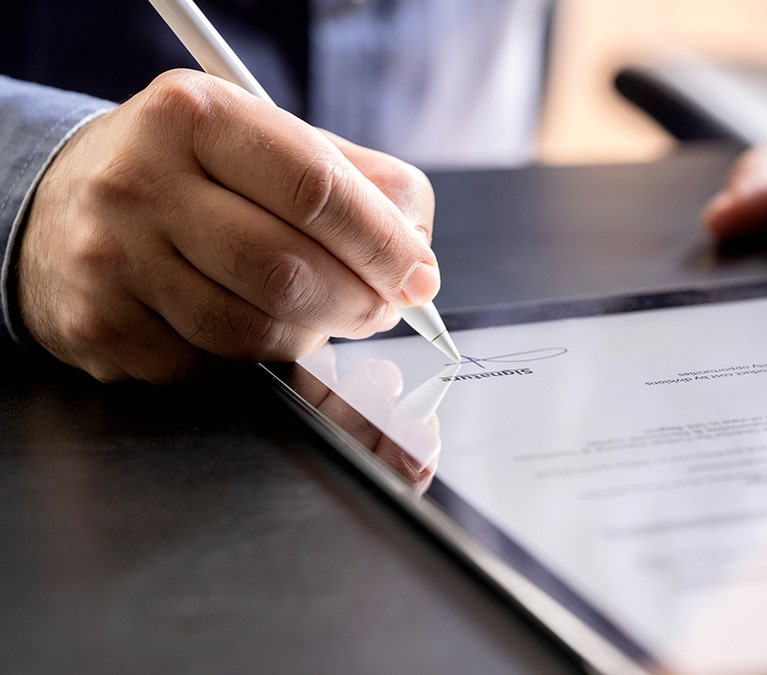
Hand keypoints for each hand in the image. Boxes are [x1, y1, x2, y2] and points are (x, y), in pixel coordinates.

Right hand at [18, 69, 439, 382]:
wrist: (61, 205)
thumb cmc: (189, 173)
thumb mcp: (265, 141)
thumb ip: (357, 180)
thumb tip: (418, 249)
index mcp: (198, 115)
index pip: (318, 191)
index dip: (384, 246)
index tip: (418, 277)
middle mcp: (143, 180)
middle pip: (290, 271)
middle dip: (359, 303)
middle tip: (381, 307)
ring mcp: (114, 257)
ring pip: (255, 330)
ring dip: (312, 336)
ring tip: (320, 313)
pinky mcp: (101, 324)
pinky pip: (213, 366)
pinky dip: (254, 358)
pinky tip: (249, 324)